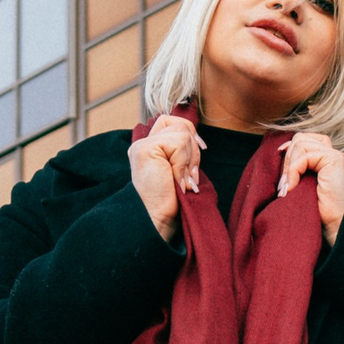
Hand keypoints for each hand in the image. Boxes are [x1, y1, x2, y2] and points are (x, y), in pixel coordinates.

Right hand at [129, 112, 200, 244]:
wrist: (158, 220)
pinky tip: (176, 180)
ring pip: (182, 133)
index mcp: (150, 148)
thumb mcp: (180, 170)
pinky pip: (178, 142)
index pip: (174, 122)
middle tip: (190, 176)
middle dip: (194, 150)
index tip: (202, 149)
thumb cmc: (172, 202)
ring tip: (182, 180)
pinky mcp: (145, 149)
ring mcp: (142, 146)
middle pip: (181, 125)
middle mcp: (143, 144)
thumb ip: (182, 152)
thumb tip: (197, 138)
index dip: (191, 132)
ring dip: (189, 160)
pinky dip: (183, 163)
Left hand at [276, 128, 343, 246]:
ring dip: (289, 165)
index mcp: (326, 160)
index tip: (280, 165)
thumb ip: (297, 168)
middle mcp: (333, 155)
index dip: (289, 149)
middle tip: (283, 184)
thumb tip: (280, 152)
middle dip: (287, 158)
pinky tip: (292, 188)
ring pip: (301, 143)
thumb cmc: (317, 212)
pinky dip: (294, 171)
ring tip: (287, 187)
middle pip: (301, 137)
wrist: (335, 226)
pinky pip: (305, 156)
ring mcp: (335, 156)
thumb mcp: (302, 185)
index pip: (304, 140)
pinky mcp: (335, 160)